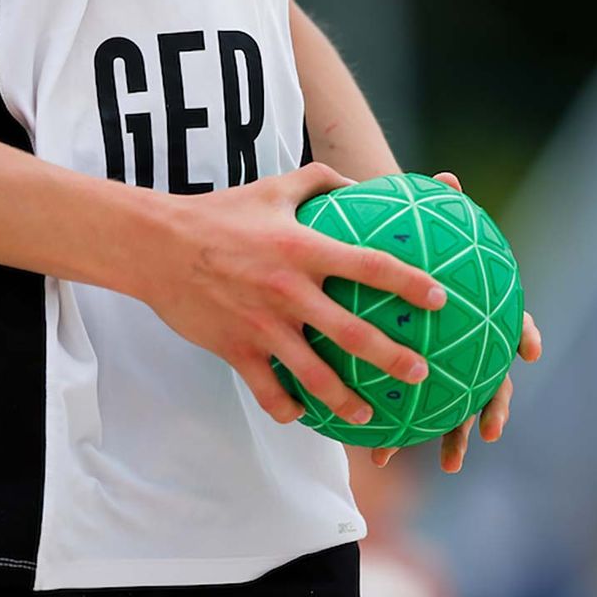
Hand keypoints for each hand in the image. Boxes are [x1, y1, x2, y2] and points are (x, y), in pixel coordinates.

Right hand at [140, 162, 446, 424]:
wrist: (157, 246)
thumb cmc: (220, 213)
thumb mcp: (273, 188)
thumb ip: (321, 182)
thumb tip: (361, 183)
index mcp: (303, 249)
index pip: (369, 266)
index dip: (408, 283)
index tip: (440, 299)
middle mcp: (288, 291)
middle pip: (352, 334)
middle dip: (392, 358)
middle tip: (420, 373)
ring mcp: (262, 326)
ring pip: (314, 376)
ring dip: (346, 401)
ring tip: (369, 415)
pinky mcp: (236, 350)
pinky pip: (269, 391)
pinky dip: (288, 408)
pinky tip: (303, 415)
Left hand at [369, 171, 542, 471]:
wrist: (392, 265)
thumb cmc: (413, 245)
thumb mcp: (423, 225)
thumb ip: (437, 206)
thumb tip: (446, 176)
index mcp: (481, 314)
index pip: (510, 323)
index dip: (523, 335)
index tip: (530, 352)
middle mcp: (470, 347)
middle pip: (488, 381)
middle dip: (488, 410)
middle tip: (487, 434)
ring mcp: (445, 370)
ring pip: (450, 408)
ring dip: (445, 436)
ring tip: (440, 464)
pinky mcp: (415, 385)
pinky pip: (407, 412)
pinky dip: (393, 433)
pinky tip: (373, 454)